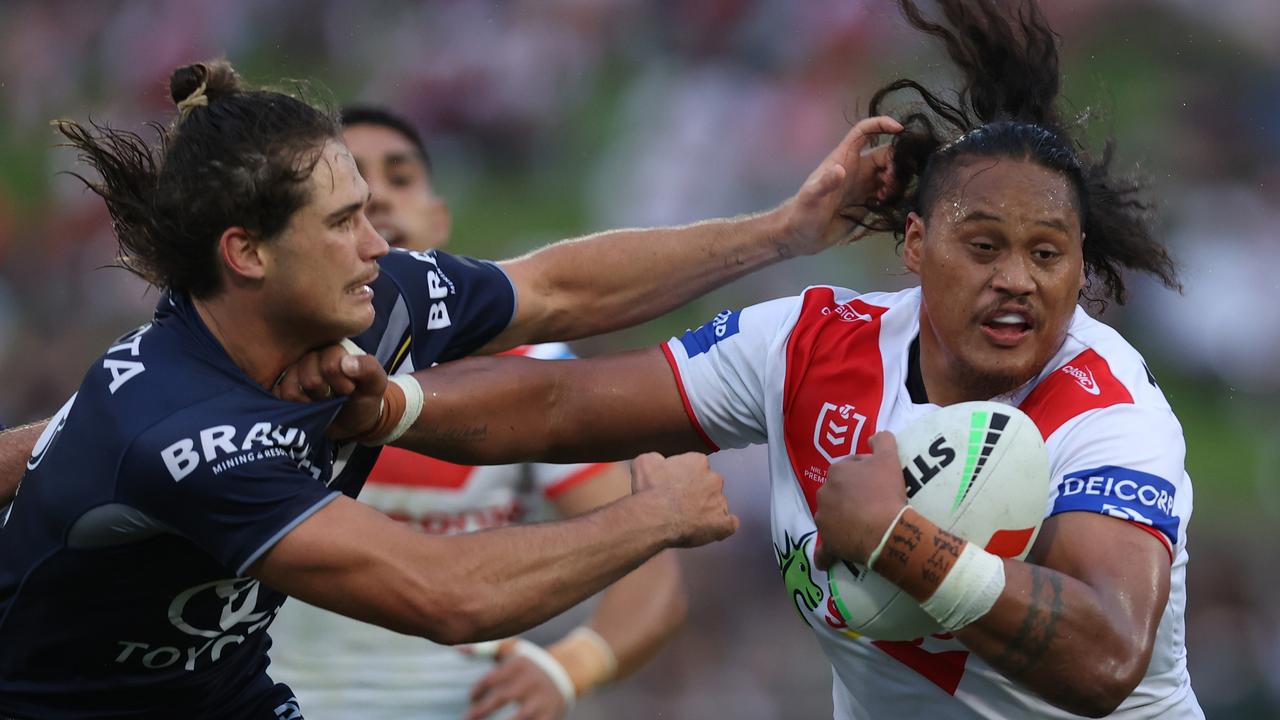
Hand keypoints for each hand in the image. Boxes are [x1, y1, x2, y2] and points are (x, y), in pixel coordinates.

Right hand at [273, 343, 387, 440]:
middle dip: (325, 394)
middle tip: (334, 396)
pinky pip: (279, 395)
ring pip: (292, 387)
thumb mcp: (376, 384)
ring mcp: (294, 370)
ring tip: (322, 401)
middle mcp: (310, 354)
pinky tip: (308, 405)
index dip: (340, 383)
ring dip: (310, 402)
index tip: (350, 389)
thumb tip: (346, 363)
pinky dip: (295, 406)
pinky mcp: (283, 385)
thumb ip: (369, 369)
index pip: (330, 364)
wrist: (352, 421)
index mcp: (333, 348)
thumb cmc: (364, 397)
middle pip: (308, 377)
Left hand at [466, 651, 567, 719]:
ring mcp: (541, 701)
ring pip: (518, 718)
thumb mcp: (512, 650)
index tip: (470, 699)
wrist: (567, 672)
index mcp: (518, 665)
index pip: (491, 678)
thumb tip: (458, 650)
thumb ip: (487, 649)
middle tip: (466, 719)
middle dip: (481, 711)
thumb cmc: (529, 664)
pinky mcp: (549, 715)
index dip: (478, 690)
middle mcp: (530, 682)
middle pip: (502, 697)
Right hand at [630, 452, 737, 547]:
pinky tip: (712, 530)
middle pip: (709, 484)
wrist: (656, 517)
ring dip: (707, 510)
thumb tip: (658, 461)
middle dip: (699, 492)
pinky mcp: (724, 523)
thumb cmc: (650, 490)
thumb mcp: (644, 463)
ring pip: (718, 504)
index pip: (696, 466)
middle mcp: (714, 479)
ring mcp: (721, 502)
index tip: (675, 485)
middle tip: (682, 504)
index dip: (685, 477)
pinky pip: (729, 524)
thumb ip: (655, 459)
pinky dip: (722, 527)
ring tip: (690, 521)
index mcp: (698, 462)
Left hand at [774, 115, 902, 255]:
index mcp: (843, 159)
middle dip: (894, 162)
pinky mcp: (867, 201)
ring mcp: (863, 185)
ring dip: (895, 181)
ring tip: (885, 195)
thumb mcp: (811, 198)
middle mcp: (856, 169)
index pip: (864, 132)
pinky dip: (892, 194)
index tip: (899, 128)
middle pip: (884, 154)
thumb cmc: (802, 213)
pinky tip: (883, 204)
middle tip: (890, 182)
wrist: (801, 236)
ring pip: (889, 173)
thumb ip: (825, 183)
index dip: (880, 124)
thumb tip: (840, 170)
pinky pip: (888, 191)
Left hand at [814, 432, 907, 568]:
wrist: (886, 529)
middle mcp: (824, 493)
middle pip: (839, 492)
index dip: (865, 474)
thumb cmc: (886, 492)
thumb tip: (875, 435)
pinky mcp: (828, 543)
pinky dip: (827, 555)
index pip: (850, 468)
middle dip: (851, 496)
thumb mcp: (889, 459)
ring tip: (862, 526)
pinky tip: (830, 560)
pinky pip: (824, 552)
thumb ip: (882, 441)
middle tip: (873, 503)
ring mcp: (823, 519)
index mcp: (836, 471)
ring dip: (841, 521)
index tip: (878, 483)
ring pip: (831, 517)